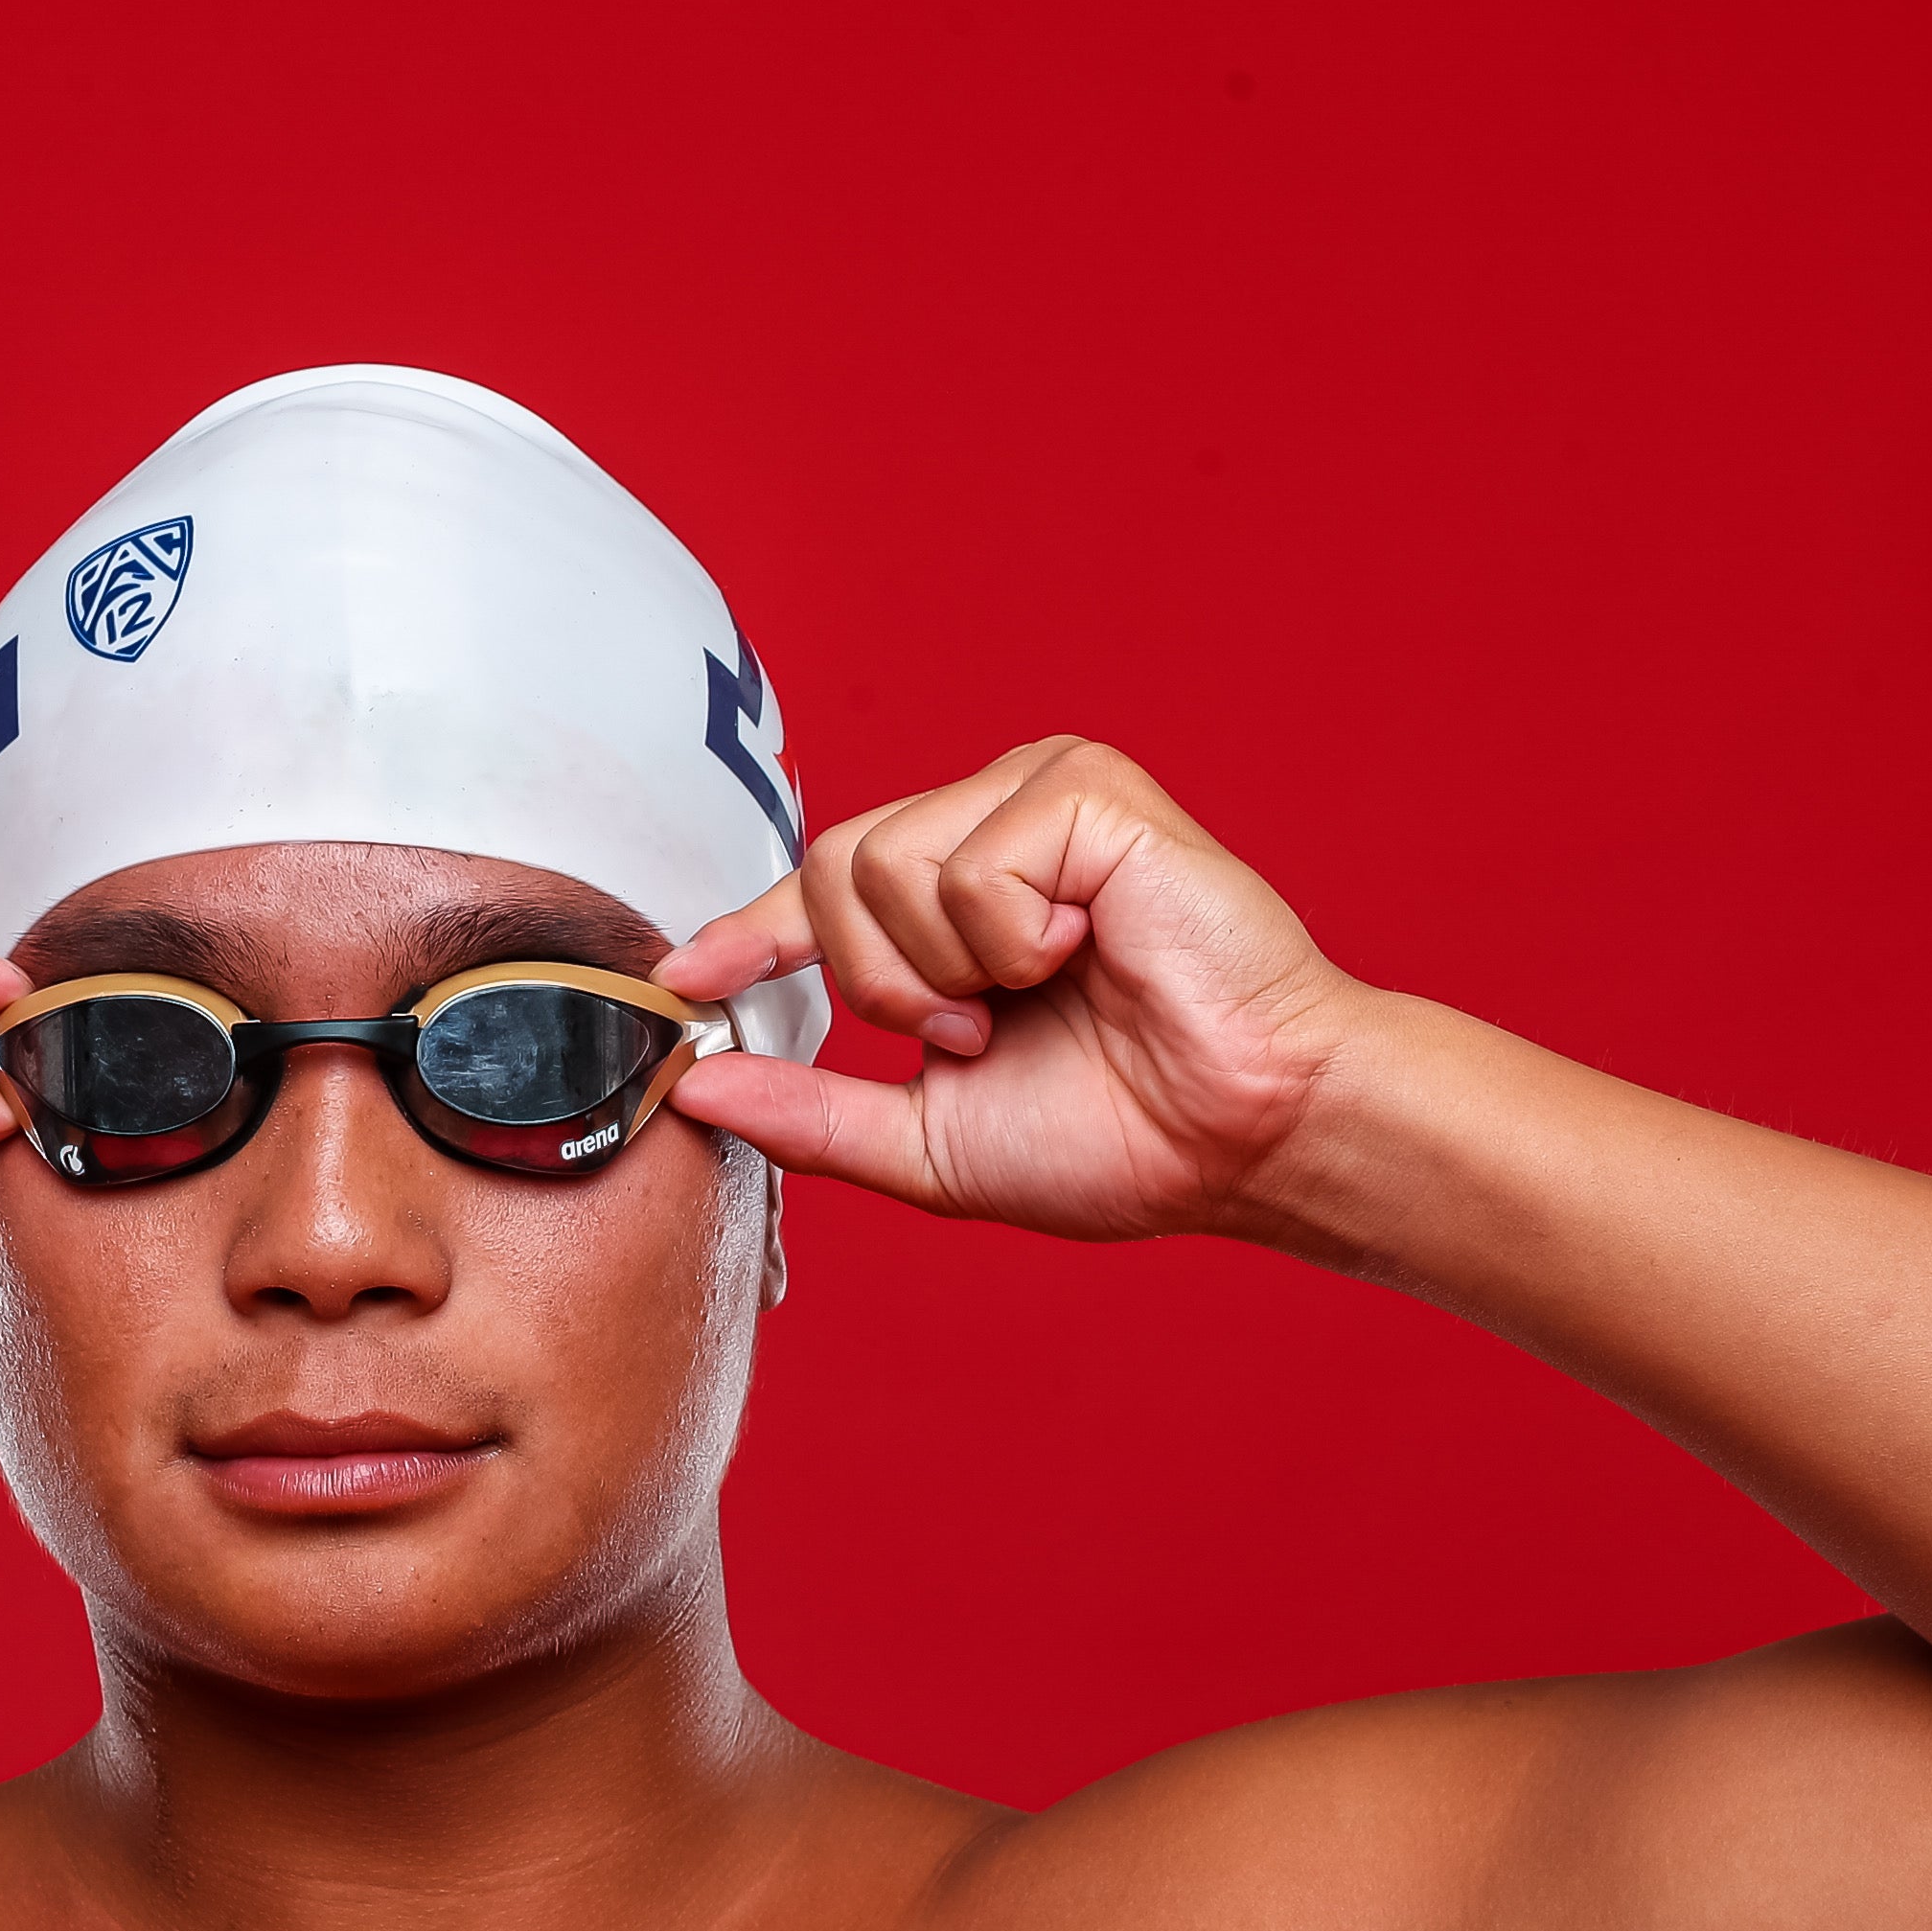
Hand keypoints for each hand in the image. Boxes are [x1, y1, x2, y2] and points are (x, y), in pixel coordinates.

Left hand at [652, 738, 1367, 1241]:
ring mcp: (1037, 796)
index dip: (748, 931)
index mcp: (953, 903)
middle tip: (980, 1033)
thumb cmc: (1121, 1137)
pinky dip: (1013, 940)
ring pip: (882, 862)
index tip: (689, 977)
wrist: (1242, 1135)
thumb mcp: (928, 1144)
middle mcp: (988, 828)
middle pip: (829, 871)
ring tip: (1041, 995)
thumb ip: (809, 1115)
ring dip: (948, 971)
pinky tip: (1088, 950)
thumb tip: (691, 1089)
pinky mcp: (1087, 786)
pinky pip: (970, 861)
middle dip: (882, 987)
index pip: (817, 893)